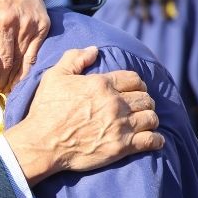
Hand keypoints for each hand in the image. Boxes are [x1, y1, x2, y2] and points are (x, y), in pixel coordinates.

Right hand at [3, 46, 163, 185]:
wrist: (42, 143)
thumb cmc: (45, 109)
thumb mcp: (54, 76)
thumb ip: (74, 58)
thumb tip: (94, 50)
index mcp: (101, 84)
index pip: (134, 78)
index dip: (136, 83)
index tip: (133, 88)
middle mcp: (115, 104)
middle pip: (145, 98)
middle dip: (144, 100)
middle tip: (137, 105)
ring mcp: (120, 126)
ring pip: (151, 118)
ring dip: (149, 118)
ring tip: (143, 121)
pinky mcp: (121, 147)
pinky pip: (152, 141)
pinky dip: (156, 139)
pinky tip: (152, 139)